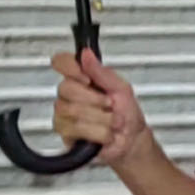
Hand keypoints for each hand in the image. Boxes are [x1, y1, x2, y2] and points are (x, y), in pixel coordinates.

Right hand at [52, 48, 145, 166]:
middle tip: (110, 105)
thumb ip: (103, 72)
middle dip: (96, 100)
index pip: (61, 62)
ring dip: (101, 119)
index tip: (87, 78)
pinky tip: (103, 133)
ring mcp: (64, 114)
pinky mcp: (65, 133)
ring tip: (111, 122)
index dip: (70, 67)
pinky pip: (75, 129)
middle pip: (66, 88)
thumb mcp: (122, 89)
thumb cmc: (128, 114)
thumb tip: (86, 54)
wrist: (133, 141)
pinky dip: (98, 132)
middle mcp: (69, 95)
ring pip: (72, 110)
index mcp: (82, 79)